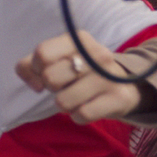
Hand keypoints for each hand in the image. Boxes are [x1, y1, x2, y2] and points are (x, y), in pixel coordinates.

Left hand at [16, 30, 150, 122]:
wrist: (124, 85)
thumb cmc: (81, 71)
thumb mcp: (57, 59)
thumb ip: (31, 65)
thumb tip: (35, 83)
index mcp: (79, 40)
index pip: (42, 54)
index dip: (36, 68)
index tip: (44, 72)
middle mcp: (97, 54)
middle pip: (50, 78)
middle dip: (51, 87)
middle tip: (65, 85)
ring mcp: (109, 76)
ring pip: (63, 101)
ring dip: (64, 104)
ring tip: (76, 96)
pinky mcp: (119, 98)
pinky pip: (82, 115)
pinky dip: (78, 116)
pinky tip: (86, 107)